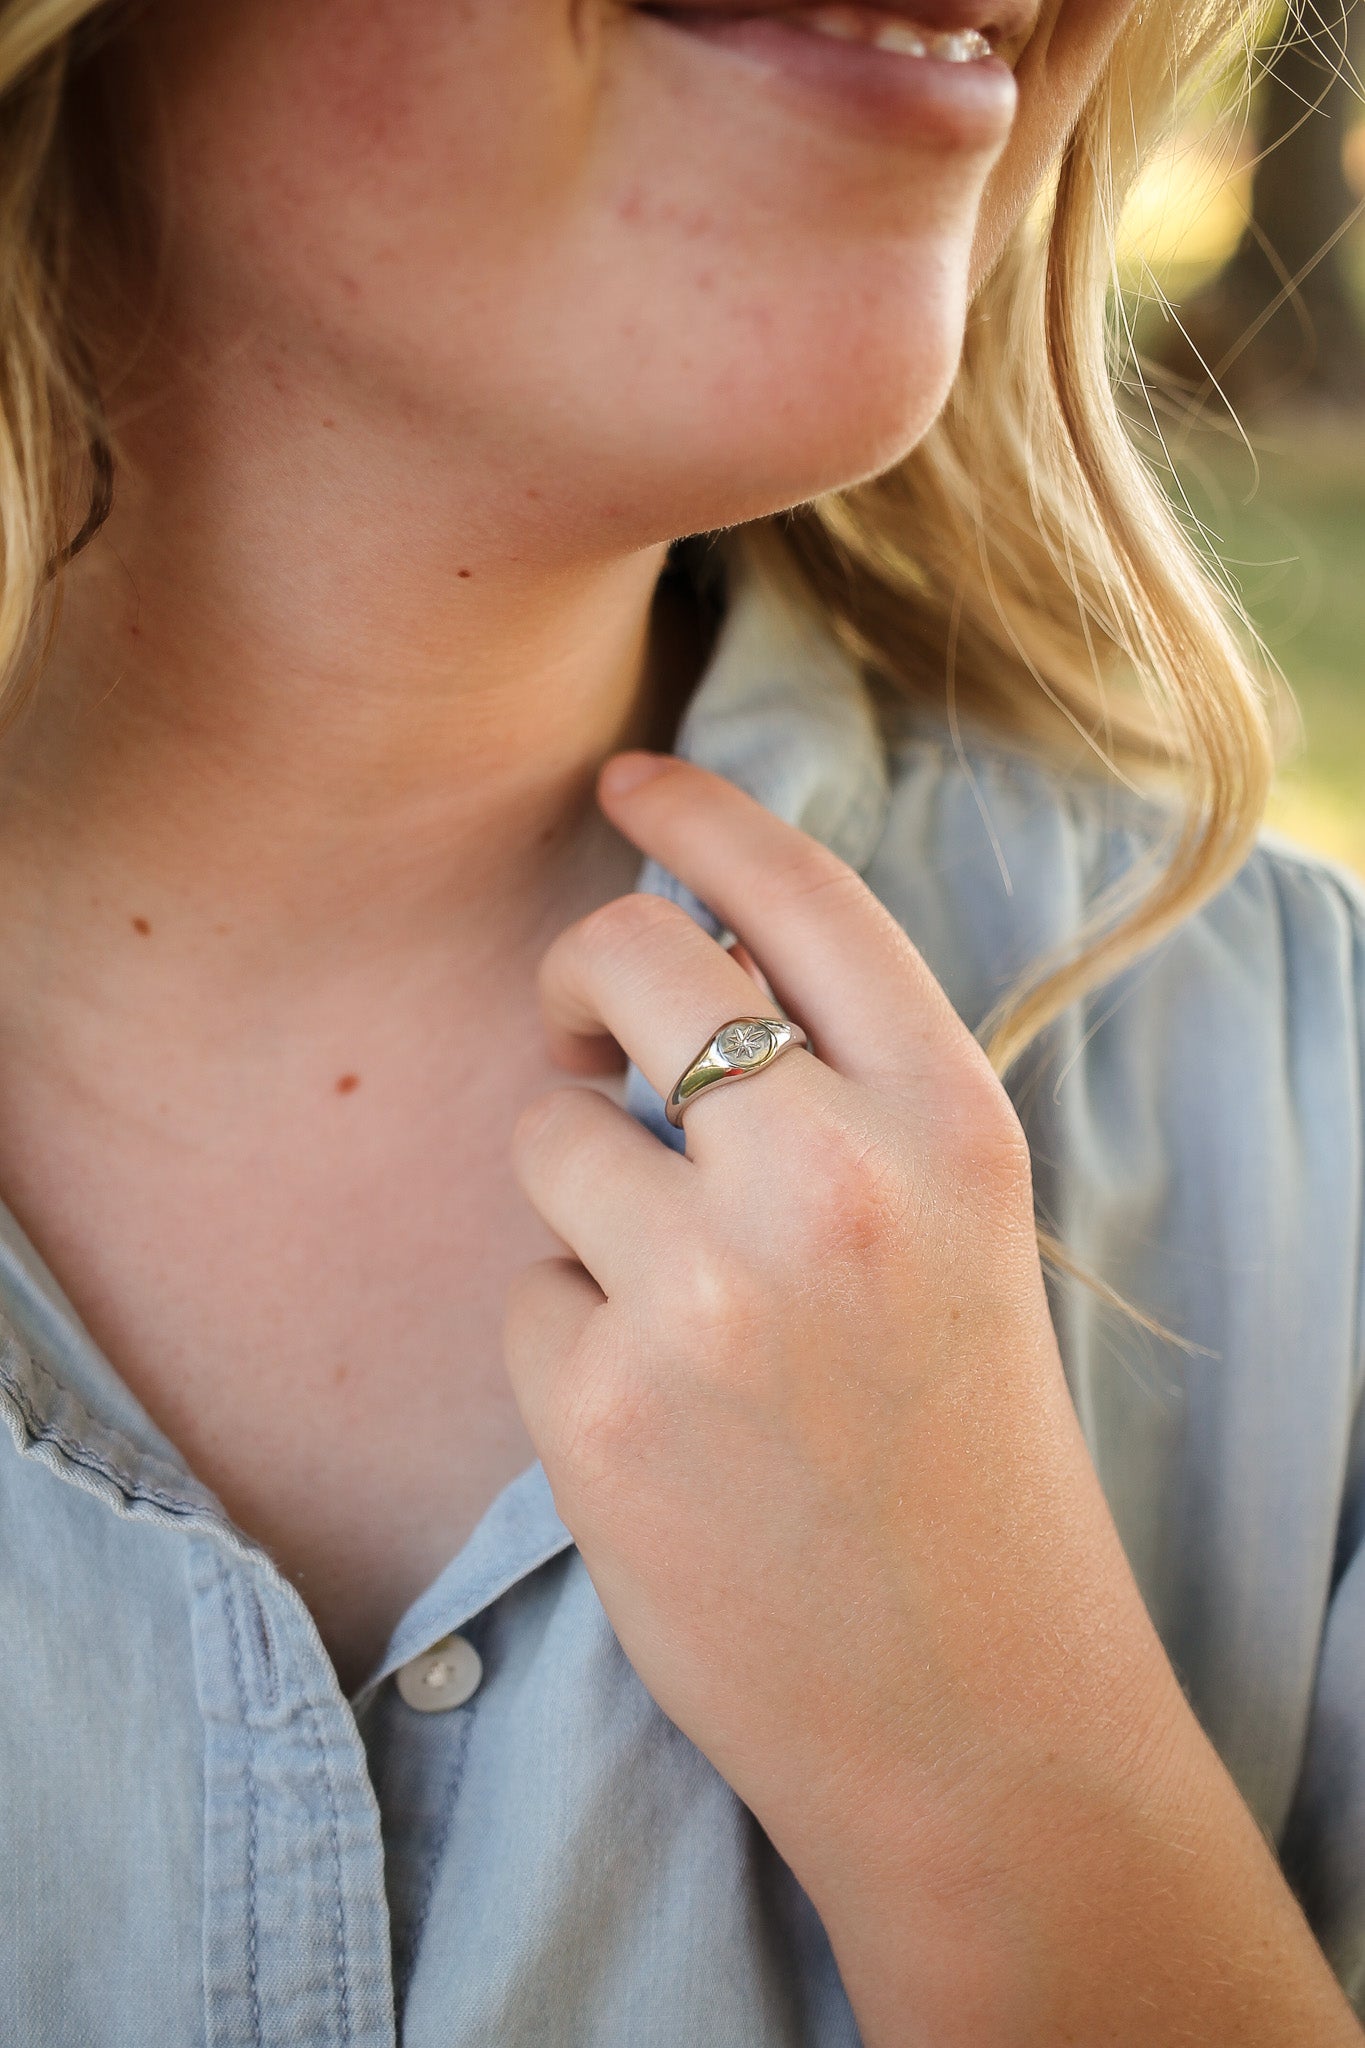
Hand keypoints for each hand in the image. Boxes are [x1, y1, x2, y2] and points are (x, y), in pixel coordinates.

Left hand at [504, 751, 1358, 2046]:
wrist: (976, 1712)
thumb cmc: (966, 1460)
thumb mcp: (958, 1235)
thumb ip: (848, 1096)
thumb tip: (678, 968)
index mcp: (950, 1122)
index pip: (798, 893)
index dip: (697, 813)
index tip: (626, 778)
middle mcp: (834, 1176)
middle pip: (620, 958)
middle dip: (574, 983)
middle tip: (582, 1041)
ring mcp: (710, 1291)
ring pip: (546, 1132)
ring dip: (580, 1197)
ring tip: (671, 1310)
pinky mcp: (604, 1407)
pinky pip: (524, 1296)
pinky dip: (568, 1343)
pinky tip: (656, 1429)